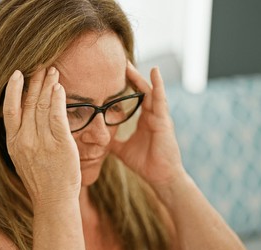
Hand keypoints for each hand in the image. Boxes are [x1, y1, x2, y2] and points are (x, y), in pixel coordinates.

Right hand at [3, 67, 81, 205]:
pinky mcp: (60, 144)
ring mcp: (42, 142)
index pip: (10, 110)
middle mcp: (25, 140)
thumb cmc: (40, 181)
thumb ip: (22, 138)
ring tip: (52, 71)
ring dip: (48, 85)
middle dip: (34, 81)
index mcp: (13, 143)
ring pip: (42, 105)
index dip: (13, 89)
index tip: (17, 74)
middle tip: (40, 65)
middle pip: (28, 103)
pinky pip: (57, 116)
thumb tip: (25, 118)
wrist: (53, 201)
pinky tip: (59, 88)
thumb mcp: (22, 159)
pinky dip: (57, 99)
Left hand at [110, 63, 185, 188]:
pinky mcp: (164, 121)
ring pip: (150, 91)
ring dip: (140, 77)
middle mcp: (152, 115)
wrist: (160, 177)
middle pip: (141, 90)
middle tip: (120, 61)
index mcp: (144, 120)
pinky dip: (158, 85)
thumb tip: (96, 139)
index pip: (134, 97)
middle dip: (131, 76)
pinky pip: (160, 99)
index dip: (126, 85)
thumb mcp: (122, 150)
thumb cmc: (145, 164)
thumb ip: (112, 142)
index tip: (114, 73)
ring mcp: (159, 116)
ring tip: (129, 63)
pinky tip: (154, 72)